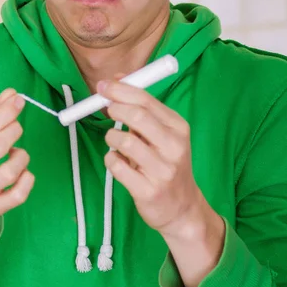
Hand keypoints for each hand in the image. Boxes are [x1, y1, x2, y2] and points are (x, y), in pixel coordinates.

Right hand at [0, 89, 34, 245]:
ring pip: (10, 172)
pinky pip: (19, 195)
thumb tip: (11, 94)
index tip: (19, 101)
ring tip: (16, 152)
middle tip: (16, 126)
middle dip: (14, 130)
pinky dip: (28, 178)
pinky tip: (22, 171)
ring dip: (21, 155)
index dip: (4, 112)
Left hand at [98, 78, 205, 238]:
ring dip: (112, 137)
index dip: (120, 89)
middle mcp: (174, 147)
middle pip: (137, 115)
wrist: (182, 208)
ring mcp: (162, 170)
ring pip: (123, 141)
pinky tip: (118, 161)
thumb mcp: (163, 132)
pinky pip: (116, 166)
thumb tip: (116, 78)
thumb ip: (142, 106)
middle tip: (106, 109)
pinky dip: (111, 159)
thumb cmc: (167, 163)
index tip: (103, 85)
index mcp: (178, 127)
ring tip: (116, 141)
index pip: (146, 100)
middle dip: (115, 108)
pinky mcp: (147, 191)